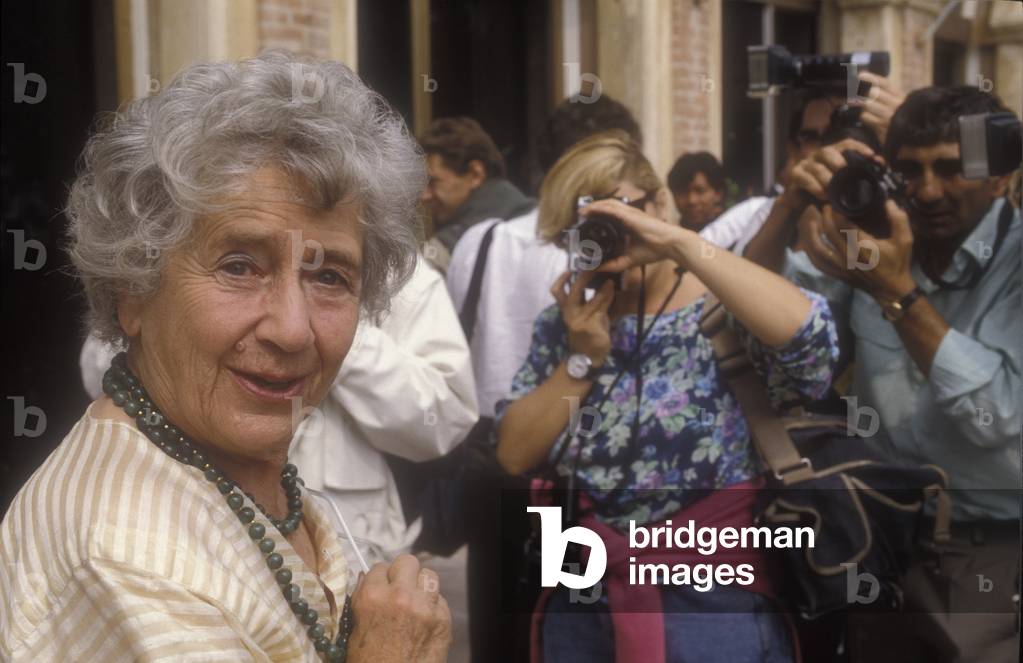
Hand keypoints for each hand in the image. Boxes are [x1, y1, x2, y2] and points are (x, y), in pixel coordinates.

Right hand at [348, 555, 450, 662]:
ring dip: (422, 586)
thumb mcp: (355, 630)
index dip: (380, 579)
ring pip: (429, 576)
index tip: (381, 588)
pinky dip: (433, 607)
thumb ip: (363, 600)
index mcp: (372, 598)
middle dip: (403, 574)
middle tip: (400, 589)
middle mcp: (401, 596)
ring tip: (416, 602)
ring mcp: (425, 607)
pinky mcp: (444, 619)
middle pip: (408, 563)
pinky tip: (425, 622)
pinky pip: (440, 600)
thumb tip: (368, 579)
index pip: (378, 567)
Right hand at [551, 270, 612, 365]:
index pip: (557, 292)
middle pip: (573, 291)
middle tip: (594, 267)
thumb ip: (588, 303)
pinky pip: (602, 308)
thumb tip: (599, 284)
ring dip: (603, 287)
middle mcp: (569, 314)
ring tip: (611, 279)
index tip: (570, 269)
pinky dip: (608, 297)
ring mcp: (580, 320)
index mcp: (566, 311)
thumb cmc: (587, 337)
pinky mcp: (592, 326)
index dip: (561, 279)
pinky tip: (613, 291)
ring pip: (593, 299)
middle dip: (584, 277)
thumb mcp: (584, 318)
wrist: (587, 359)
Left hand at [577, 198, 687, 272]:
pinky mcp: (629, 215)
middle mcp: (628, 216)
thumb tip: (597, 269)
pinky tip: (590, 210)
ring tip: (581, 211)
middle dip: (592, 211)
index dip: (597, 218)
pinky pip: (611, 209)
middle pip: (606, 209)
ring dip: (593, 206)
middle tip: (580, 217)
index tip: (585, 224)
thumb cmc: (655, 250)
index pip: (609, 217)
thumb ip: (613, 264)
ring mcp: (629, 213)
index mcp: (628, 224)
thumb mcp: (629, 260)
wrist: (669, 245)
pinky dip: (599, 208)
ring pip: (607, 205)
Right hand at [789, 138, 882, 201]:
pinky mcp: (795, 174)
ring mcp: (805, 164)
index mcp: (832, 154)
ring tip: (833, 190)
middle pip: (828, 152)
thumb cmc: (825, 192)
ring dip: (827, 179)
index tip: (871, 155)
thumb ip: (858, 176)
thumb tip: (879, 165)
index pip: (846, 144)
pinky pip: (805, 178)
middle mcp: (818, 156)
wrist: (802, 203)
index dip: (858, 147)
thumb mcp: (843, 184)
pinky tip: (822, 194)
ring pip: (817, 167)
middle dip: (838, 161)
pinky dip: (814, 186)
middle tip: (845, 172)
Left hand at [801, 199, 915, 300]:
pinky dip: (810, 252)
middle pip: (829, 232)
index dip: (837, 211)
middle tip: (825, 206)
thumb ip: (899, 220)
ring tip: (811, 220)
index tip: (835, 201)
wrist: (891, 290)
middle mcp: (848, 255)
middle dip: (825, 216)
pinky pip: (818, 262)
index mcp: (863, 245)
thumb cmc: (898, 263)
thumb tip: (889, 202)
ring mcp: (840, 266)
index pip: (844, 224)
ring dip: (812, 232)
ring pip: (818, 248)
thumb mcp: (905, 240)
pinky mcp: (836, 273)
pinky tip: (808, 242)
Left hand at [851, 71, 904, 144]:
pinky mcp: (882, 128)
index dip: (872, 78)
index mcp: (900, 97)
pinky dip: (863, 117)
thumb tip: (870, 85)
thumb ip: (887, 95)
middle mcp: (895, 105)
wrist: (910, 137)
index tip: (860, 75)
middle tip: (855, 95)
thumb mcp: (898, 104)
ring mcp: (889, 117)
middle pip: (873, 93)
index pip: (885, 84)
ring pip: (867, 105)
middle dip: (862, 94)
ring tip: (860, 107)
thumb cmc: (901, 118)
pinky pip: (866, 118)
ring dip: (861, 106)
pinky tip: (866, 118)